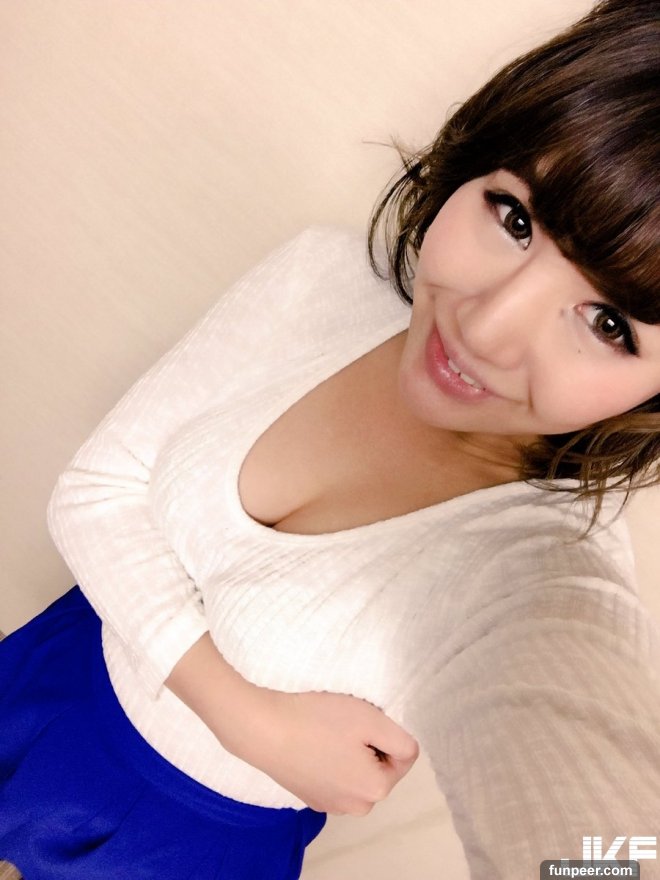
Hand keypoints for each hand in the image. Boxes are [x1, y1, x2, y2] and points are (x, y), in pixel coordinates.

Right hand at [230, 688, 419, 815]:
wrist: (263, 729)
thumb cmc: (318, 720)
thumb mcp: (370, 718)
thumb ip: (401, 739)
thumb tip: (408, 751)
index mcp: (376, 789)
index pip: (403, 755)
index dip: (385, 731)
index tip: (361, 721)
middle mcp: (356, 807)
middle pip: (379, 766)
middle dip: (369, 745)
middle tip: (344, 725)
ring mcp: (330, 805)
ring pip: (357, 772)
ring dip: (350, 752)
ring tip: (325, 734)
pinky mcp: (309, 797)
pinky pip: (334, 776)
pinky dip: (329, 759)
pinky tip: (311, 744)